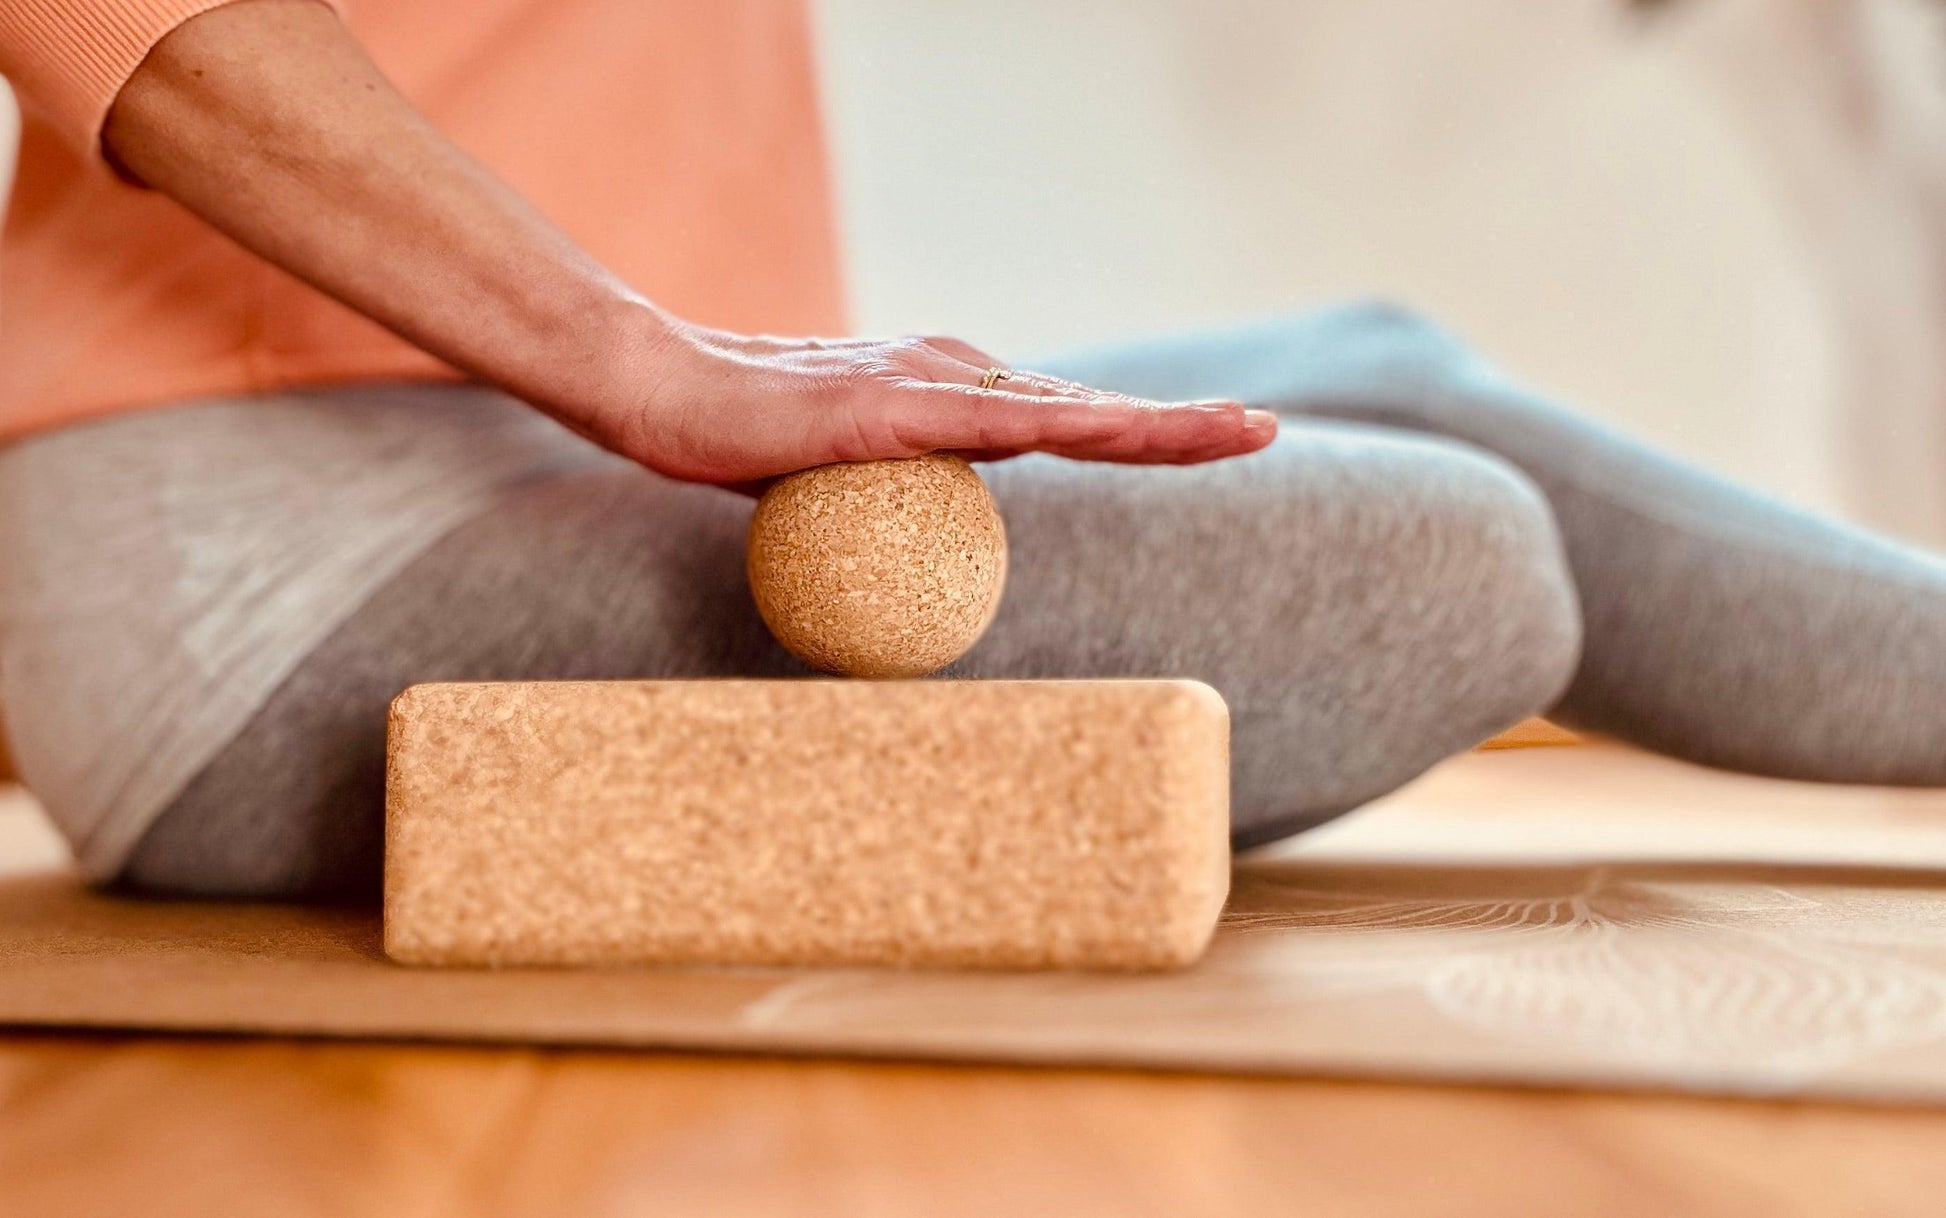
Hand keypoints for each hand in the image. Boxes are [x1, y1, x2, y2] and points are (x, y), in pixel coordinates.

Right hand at [600, 321, 1277, 485]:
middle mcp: (955, 373)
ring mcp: (931, 384)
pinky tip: (1134, 430)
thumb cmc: (745, 440)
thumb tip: (930, 537)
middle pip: (1085, 408)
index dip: (1140, 428)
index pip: (1060, 417)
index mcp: (948, 391)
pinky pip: (1006, 424)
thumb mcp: (847, 474)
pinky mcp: (899, 404)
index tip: (1215, 434)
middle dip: (1179, 423)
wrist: (667, 394)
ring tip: (1240, 431)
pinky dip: (1080, 427)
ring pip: (1068, 409)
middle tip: (1263, 429)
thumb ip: (902, 489)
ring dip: (1159, 424)